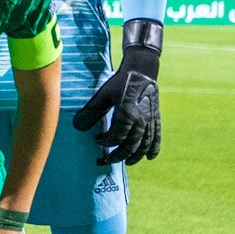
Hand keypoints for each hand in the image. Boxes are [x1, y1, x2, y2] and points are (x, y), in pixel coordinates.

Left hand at [72, 19, 161, 164]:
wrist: (142, 71)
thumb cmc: (119, 82)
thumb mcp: (102, 95)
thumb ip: (91, 112)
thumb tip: (77, 127)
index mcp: (126, 114)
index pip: (116, 137)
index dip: (106, 142)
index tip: (97, 141)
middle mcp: (141, 120)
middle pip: (130, 145)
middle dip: (118, 155)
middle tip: (107, 160)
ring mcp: (150, 120)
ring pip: (144, 144)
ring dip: (136, 156)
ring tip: (127, 162)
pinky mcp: (156, 118)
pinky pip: (156, 136)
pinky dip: (154, 148)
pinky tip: (150, 157)